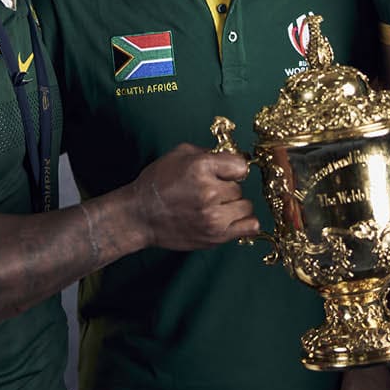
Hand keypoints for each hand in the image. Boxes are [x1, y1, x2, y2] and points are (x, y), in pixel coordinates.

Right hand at [131, 144, 258, 249]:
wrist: (140, 216)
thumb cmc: (157, 183)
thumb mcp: (179, 154)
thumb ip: (208, 153)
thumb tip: (231, 157)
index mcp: (202, 167)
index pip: (240, 166)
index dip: (233, 168)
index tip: (225, 173)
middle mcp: (209, 192)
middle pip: (239, 188)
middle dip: (227, 188)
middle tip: (210, 193)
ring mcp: (213, 217)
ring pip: (245, 206)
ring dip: (234, 206)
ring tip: (217, 206)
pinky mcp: (215, 236)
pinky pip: (250, 226)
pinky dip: (244, 222)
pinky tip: (231, 219)